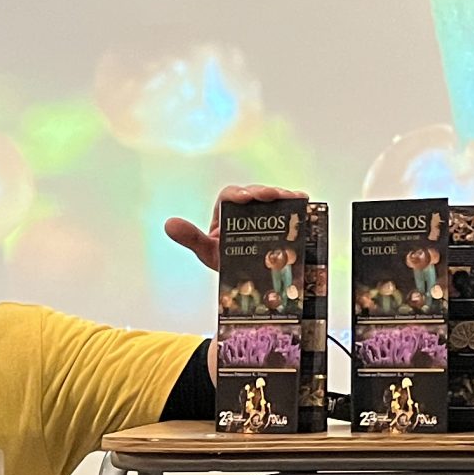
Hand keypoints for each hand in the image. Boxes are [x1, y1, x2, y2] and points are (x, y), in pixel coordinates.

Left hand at [163, 185, 307, 271]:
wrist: (250, 283)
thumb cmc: (226, 263)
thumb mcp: (208, 253)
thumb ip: (191, 238)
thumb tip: (169, 224)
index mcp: (227, 212)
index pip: (230, 195)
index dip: (238, 193)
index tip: (245, 199)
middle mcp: (248, 209)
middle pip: (255, 192)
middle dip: (263, 191)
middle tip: (272, 196)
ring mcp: (266, 214)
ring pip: (273, 198)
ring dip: (282, 194)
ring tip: (291, 197)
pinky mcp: (283, 220)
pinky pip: (289, 208)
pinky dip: (297, 202)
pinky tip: (304, 199)